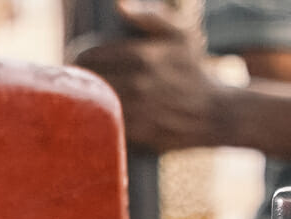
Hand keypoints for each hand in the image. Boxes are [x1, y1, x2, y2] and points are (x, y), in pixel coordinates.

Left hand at [73, 2, 227, 151]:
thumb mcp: (181, 34)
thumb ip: (150, 16)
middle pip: (88, 82)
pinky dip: (100, 120)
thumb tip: (119, 6)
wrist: (215, 113)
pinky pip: (109, 125)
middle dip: (78, 79)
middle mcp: (139, 84)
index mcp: (142, 56)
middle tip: (76, 79)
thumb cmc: (194, 70)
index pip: (89, 56)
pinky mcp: (141, 134)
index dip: (77, 57)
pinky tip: (99, 116)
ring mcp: (140, 112)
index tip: (75, 59)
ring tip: (84, 97)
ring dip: (86, 101)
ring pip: (95, 104)